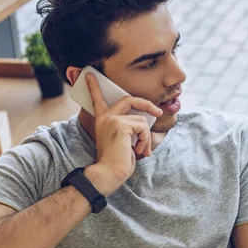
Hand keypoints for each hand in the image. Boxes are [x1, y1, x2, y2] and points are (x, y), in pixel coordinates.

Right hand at [83, 73, 161, 195]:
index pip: (97, 100)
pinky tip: (139, 150)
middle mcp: (106, 117)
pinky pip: (142, 127)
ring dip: (145, 136)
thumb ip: (128, 128)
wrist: (109, 173)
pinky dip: (145, 140)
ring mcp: (112, 120)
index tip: (89, 74)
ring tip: (140, 150)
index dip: (94, 87)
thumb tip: (144, 120)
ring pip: (141, 120)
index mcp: (103, 121)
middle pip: (129, 99)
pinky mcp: (121, 125)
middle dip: (146, 104)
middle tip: (158, 112)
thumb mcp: (122, 141)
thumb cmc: (116, 162)